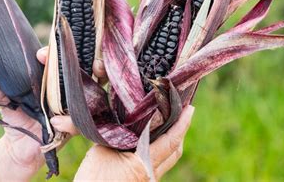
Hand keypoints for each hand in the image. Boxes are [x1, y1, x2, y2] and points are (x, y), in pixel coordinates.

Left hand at [0, 47, 104, 180]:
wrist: (18, 147)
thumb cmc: (15, 117)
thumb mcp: (4, 101)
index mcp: (50, 79)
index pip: (57, 59)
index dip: (53, 53)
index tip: (40, 54)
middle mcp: (64, 90)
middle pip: (74, 72)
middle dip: (66, 65)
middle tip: (49, 64)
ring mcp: (71, 107)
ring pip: (83, 94)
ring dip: (72, 92)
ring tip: (54, 95)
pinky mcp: (73, 127)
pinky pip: (78, 121)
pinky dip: (68, 122)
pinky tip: (54, 122)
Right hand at [74, 105, 194, 180]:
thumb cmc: (93, 178)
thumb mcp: (102, 151)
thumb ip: (116, 135)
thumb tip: (122, 120)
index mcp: (145, 164)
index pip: (171, 141)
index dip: (183, 124)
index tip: (189, 109)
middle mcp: (152, 175)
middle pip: (175, 151)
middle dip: (180, 130)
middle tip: (181, 110)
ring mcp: (148, 180)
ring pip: (166, 158)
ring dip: (168, 139)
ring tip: (165, 120)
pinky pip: (155, 163)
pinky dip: (156, 147)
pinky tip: (147, 138)